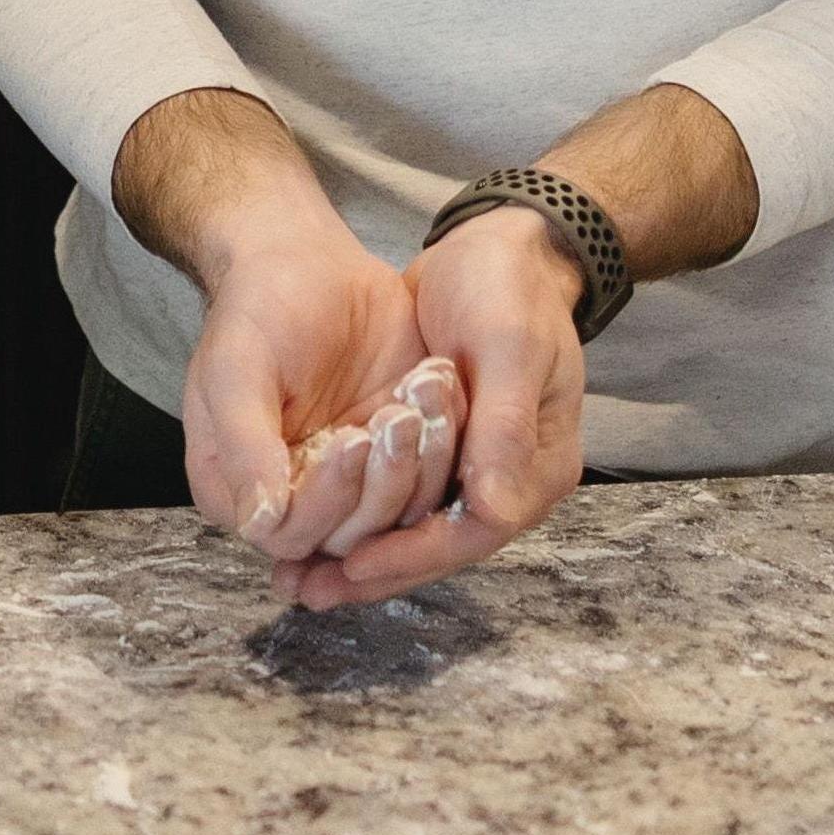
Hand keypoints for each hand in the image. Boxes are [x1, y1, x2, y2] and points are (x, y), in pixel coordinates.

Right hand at [121, 90, 460, 585]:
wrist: (302, 261)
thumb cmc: (261, 301)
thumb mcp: (238, 362)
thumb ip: (241, 444)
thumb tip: (264, 525)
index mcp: (232, 487)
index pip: (295, 537)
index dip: (340, 497)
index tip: (368, 429)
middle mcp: (285, 502)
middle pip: (353, 533)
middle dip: (393, 473)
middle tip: (412, 403)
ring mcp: (337, 491)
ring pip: (395, 518)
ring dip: (425, 458)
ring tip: (430, 389)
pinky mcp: (384, 472)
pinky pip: (423, 491)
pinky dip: (443, 449)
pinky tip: (438, 391)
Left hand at [287, 204, 589, 610]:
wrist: (498, 243)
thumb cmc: (508, 288)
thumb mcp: (509, 345)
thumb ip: (503, 426)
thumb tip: (490, 508)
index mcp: (539, 467)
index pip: (473, 532)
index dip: (413, 554)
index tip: (353, 566)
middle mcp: (508, 479)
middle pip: (438, 544)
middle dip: (373, 569)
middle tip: (304, 591)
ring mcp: (475, 464)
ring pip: (412, 525)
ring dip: (357, 550)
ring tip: (294, 575)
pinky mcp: (442, 445)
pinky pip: (397, 494)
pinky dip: (356, 510)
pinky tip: (309, 523)